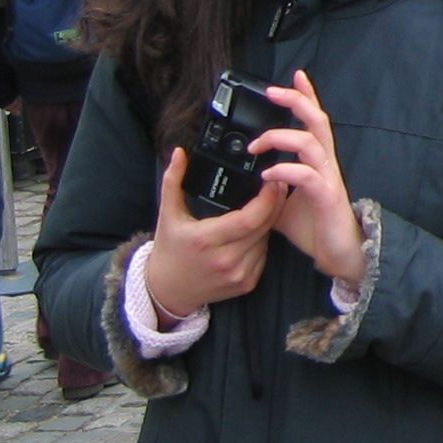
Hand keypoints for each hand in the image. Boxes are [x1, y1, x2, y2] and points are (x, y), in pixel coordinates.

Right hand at [143, 145, 284, 320]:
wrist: (166, 291)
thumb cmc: (169, 249)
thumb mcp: (168, 213)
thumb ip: (173, 180)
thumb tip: (179, 152)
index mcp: (206, 240)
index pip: (249, 219)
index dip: (267, 199)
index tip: (272, 182)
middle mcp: (225, 260)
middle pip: (264, 226)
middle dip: (274, 204)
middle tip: (276, 186)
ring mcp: (238, 275)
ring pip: (266, 240)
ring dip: (269, 222)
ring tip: (263, 207)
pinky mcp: (247, 284)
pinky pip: (264, 255)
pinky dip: (262, 241)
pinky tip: (254, 231)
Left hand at [252, 71, 367, 290]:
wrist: (340, 255)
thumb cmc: (315, 227)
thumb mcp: (282, 204)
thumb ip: (269, 189)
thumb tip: (246, 183)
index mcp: (317, 162)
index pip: (314, 121)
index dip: (306, 96)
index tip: (295, 75)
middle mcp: (326, 164)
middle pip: (317, 121)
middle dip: (297, 101)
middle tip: (273, 91)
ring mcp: (328, 179)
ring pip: (310, 142)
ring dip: (281, 137)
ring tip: (257, 145)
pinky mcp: (326, 197)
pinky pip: (307, 175)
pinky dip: (285, 170)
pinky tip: (268, 174)